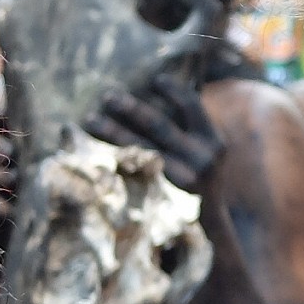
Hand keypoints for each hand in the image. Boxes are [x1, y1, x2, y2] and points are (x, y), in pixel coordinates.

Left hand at [85, 71, 224, 193]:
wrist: (207, 224)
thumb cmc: (198, 177)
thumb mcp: (206, 152)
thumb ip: (188, 128)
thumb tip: (153, 89)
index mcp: (214, 142)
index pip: (192, 106)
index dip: (172, 90)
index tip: (154, 79)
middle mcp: (202, 159)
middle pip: (159, 126)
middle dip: (131, 108)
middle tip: (108, 96)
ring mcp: (182, 180)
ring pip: (141, 148)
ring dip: (113, 131)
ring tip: (90, 119)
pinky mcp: (163, 197)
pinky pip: (132, 171)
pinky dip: (113, 157)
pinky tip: (94, 148)